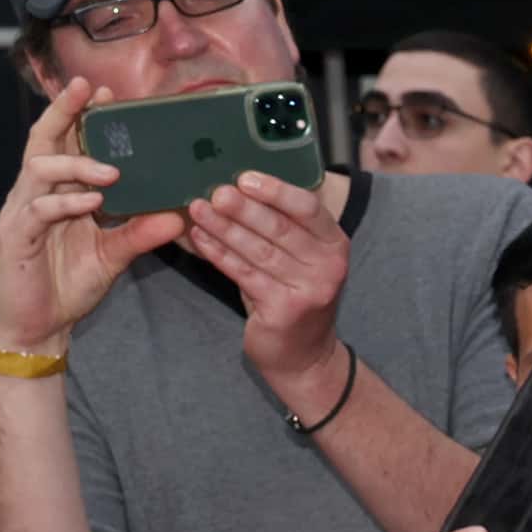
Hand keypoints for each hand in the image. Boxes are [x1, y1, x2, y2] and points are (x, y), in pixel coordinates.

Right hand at [0, 79, 186, 349]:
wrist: (38, 325)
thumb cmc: (69, 283)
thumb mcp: (114, 255)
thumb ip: (141, 233)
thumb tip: (179, 216)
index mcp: (59, 193)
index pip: (66, 143)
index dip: (81, 116)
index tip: (107, 93)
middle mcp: (37, 194)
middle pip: (43, 141)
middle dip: (64, 113)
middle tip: (88, 90)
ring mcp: (23, 212)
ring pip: (39, 170)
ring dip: (76, 165)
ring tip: (110, 169)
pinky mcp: (16, 236)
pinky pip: (38, 211)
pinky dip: (65, 204)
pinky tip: (91, 203)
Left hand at [182, 167, 352, 410]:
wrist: (303, 354)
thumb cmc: (292, 295)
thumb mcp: (299, 257)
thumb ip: (281, 227)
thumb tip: (235, 187)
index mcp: (334, 244)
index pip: (308, 209)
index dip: (276, 191)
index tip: (244, 178)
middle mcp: (329, 265)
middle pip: (280, 228)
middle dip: (243, 208)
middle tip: (214, 192)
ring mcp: (310, 289)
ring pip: (258, 250)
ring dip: (224, 228)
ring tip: (197, 209)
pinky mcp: (285, 309)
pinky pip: (244, 274)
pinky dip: (219, 254)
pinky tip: (200, 238)